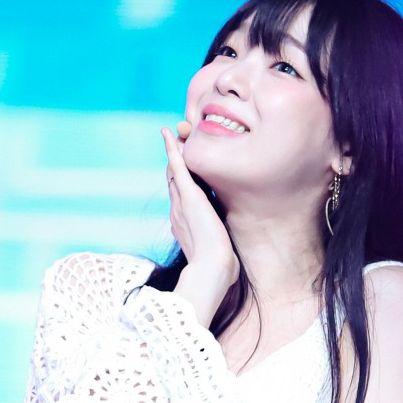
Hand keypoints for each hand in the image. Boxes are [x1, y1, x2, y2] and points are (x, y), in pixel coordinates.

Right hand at [161, 121, 238, 290]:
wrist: (212, 269)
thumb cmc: (219, 269)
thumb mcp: (220, 257)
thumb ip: (222, 253)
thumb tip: (233, 266)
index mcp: (184, 225)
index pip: (180, 199)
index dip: (179, 183)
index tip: (181, 174)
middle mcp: (178, 212)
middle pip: (173, 181)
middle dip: (173, 163)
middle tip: (174, 143)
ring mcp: (181, 203)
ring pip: (173, 171)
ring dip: (173, 152)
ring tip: (171, 133)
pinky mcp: (189, 196)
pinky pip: (177, 167)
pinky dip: (172, 149)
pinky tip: (168, 133)